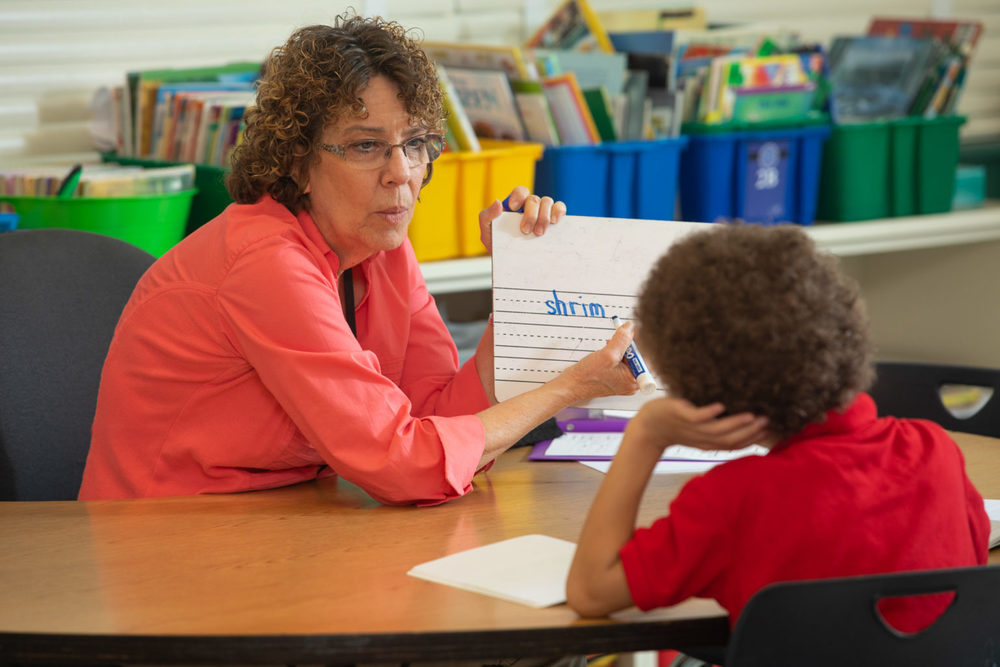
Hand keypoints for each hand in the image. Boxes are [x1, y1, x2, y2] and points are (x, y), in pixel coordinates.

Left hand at [478, 185, 565, 253]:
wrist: (510, 262)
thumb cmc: (498, 243)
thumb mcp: (487, 231)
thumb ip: (487, 216)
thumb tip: (498, 202)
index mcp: (515, 204)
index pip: (520, 191)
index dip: (518, 196)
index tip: (513, 208)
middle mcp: (530, 206)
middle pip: (534, 199)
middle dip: (530, 214)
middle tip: (525, 230)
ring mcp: (543, 212)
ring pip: (548, 202)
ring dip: (544, 216)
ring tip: (539, 233)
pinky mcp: (554, 220)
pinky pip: (560, 208)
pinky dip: (558, 211)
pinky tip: (554, 222)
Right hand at [556, 321, 638, 402]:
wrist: (572, 384)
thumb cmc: (588, 377)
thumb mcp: (607, 355)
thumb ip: (622, 339)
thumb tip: (630, 327)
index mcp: (634, 380)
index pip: (647, 357)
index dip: (641, 342)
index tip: (633, 331)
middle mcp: (632, 381)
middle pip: (640, 356)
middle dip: (631, 344)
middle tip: (621, 336)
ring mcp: (625, 379)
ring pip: (631, 356)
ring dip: (623, 347)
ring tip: (611, 345)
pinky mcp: (618, 375)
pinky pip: (623, 360)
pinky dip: (618, 351)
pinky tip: (609, 349)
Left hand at [628, 396, 768, 454]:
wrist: (649, 427)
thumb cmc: (676, 426)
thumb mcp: (699, 430)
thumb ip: (717, 426)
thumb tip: (737, 414)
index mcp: (710, 443)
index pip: (736, 445)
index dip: (753, 440)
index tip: (772, 431)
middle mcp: (704, 438)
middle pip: (731, 439)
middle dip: (751, 432)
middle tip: (769, 422)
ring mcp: (693, 428)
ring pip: (718, 430)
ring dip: (736, 423)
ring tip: (753, 416)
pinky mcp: (681, 416)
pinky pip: (697, 416)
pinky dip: (709, 412)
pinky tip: (720, 406)